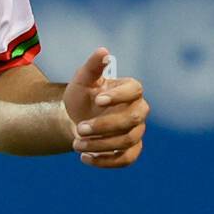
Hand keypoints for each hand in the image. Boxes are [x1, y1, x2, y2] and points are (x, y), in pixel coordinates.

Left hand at [63, 47, 149, 168]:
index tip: (97, 99)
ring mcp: (136, 132)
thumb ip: (92, 66)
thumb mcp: (82, 80)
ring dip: (100, 145)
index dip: (119, 95)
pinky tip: (85, 158)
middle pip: (133, 119)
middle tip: (79, 128)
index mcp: (130, 90)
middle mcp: (138, 111)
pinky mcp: (130, 151)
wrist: (75, 120)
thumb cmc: (82, 97)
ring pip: (127, 141)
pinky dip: (105, 161)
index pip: (135, 90)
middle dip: (105, 125)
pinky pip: (126, 159)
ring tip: (76, 144)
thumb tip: (103, 51)